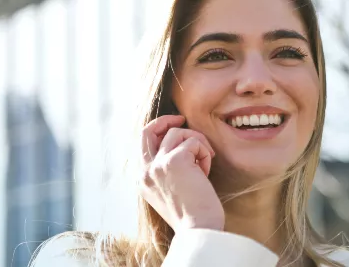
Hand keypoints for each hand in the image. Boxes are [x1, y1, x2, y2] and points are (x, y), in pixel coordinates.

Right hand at [139, 115, 224, 231]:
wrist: (198, 229)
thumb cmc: (192, 215)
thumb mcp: (171, 191)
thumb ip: (167, 171)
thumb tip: (180, 146)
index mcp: (142, 180)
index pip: (143, 144)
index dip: (158, 131)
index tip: (174, 128)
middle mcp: (145, 171)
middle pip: (148, 130)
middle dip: (165, 120)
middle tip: (182, 119)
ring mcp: (157, 165)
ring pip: (177, 133)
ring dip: (197, 143)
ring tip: (205, 163)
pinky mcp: (175, 160)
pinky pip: (194, 142)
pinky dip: (204, 152)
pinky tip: (206, 171)